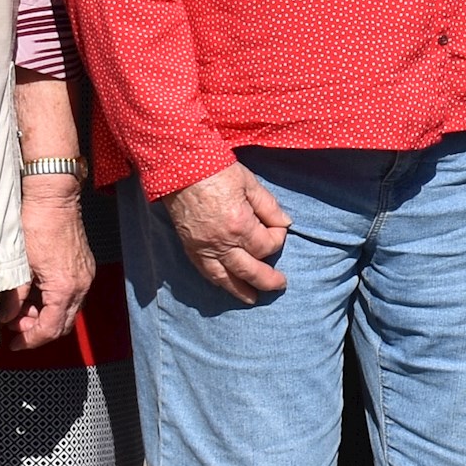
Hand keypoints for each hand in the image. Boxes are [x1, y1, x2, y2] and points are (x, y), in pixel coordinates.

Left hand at [4, 178, 97, 351]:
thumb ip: (14, 295)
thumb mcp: (19, 264)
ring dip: (45, 315)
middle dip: (38, 330)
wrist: (54, 197)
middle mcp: (81, 285)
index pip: (51, 328)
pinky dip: (53, 301)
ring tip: (21, 309)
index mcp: (65, 288)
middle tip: (14, 328)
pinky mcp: (84, 267)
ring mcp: (85, 275)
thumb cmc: (36, 225)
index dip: (31, 340)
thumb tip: (6, 316)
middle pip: (63, 324)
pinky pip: (71, 295)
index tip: (13, 344)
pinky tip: (34, 294)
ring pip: (67, 310)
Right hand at [161, 161, 292, 304]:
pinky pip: (205, 271)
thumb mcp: (250, 183)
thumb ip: (269, 206)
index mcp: (240, 225)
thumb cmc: (216, 170)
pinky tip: (225, 284)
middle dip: (267, 280)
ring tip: (253, 298)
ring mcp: (203, 247)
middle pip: (249, 271)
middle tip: (279, 284)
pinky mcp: (189, 247)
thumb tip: (285, 222)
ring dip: (240, 290)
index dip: (278, 239)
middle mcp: (222, 243)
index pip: (266, 246)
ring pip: (224, 278)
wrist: (180, 167)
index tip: (279, 227)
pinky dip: (217, 281)